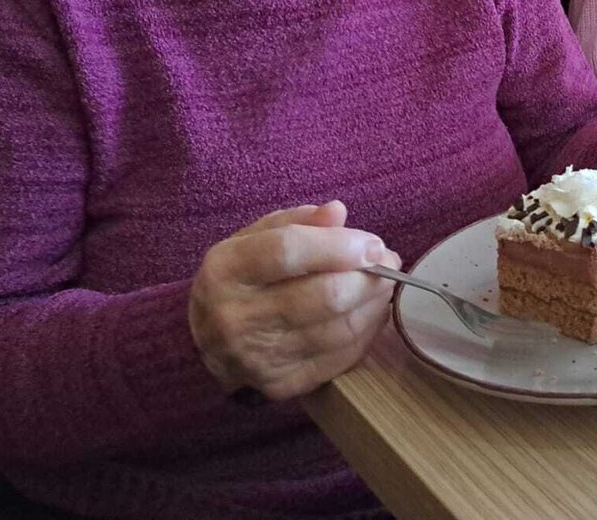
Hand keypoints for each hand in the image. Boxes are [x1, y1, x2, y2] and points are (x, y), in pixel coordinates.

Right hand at [188, 201, 397, 401]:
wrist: (208, 341)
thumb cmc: (244, 279)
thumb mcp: (257, 238)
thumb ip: (298, 222)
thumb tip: (337, 212)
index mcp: (226, 269)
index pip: (288, 251)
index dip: (340, 246)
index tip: (373, 245)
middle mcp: (234, 317)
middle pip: (323, 296)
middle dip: (369, 277)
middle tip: (388, 262)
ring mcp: (256, 357)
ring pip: (338, 329)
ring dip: (374, 304)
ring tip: (384, 285)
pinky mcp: (280, 385)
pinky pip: (340, 358)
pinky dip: (367, 332)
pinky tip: (371, 313)